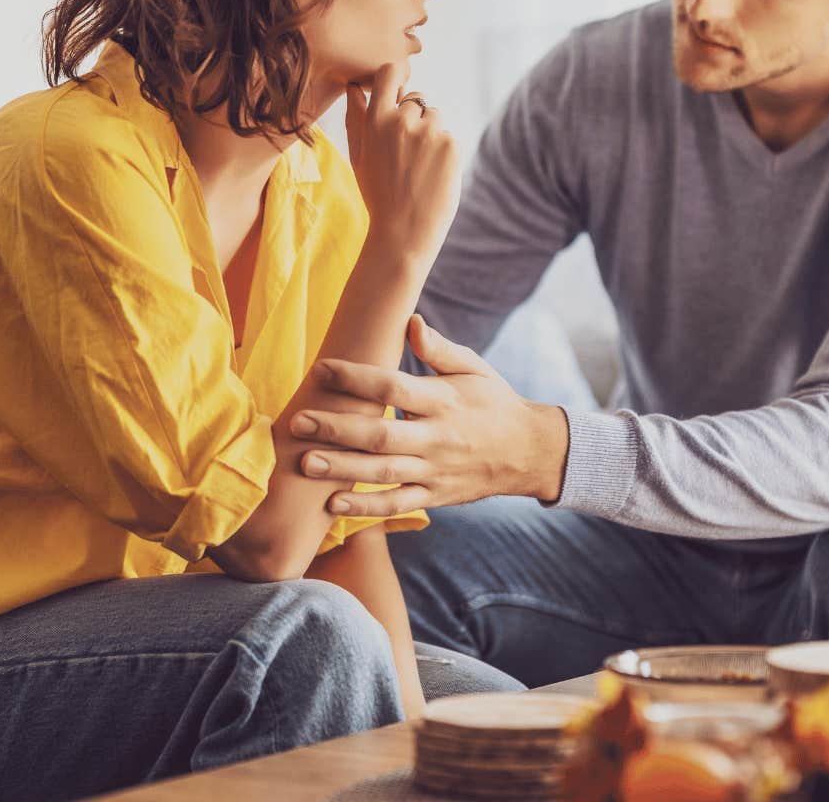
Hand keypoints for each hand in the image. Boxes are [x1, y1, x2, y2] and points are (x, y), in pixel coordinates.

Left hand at [289, 315, 570, 515]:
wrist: (529, 452)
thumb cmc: (494, 403)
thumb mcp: (474, 368)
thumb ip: (439, 349)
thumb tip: (410, 322)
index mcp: (444, 401)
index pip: (393, 387)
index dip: (356, 377)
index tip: (322, 368)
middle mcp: (437, 437)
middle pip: (381, 434)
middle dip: (337, 428)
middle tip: (299, 420)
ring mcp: (435, 470)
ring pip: (383, 472)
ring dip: (342, 468)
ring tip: (305, 462)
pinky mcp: (435, 495)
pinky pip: (396, 503)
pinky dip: (365, 506)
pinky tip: (332, 503)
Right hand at [344, 62, 458, 265]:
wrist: (403, 232)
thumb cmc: (378, 194)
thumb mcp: (358, 156)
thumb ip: (356, 118)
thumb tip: (353, 87)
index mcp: (376, 120)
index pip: (390, 73)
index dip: (395, 78)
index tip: (397, 91)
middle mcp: (403, 120)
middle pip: (416, 99)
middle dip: (414, 118)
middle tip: (407, 154)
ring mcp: (430, 132)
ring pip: (435, 118)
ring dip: (431, 134)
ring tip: (419, 167)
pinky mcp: (451, 146)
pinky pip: (449, 137)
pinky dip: (444, 153)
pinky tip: (433, 175)